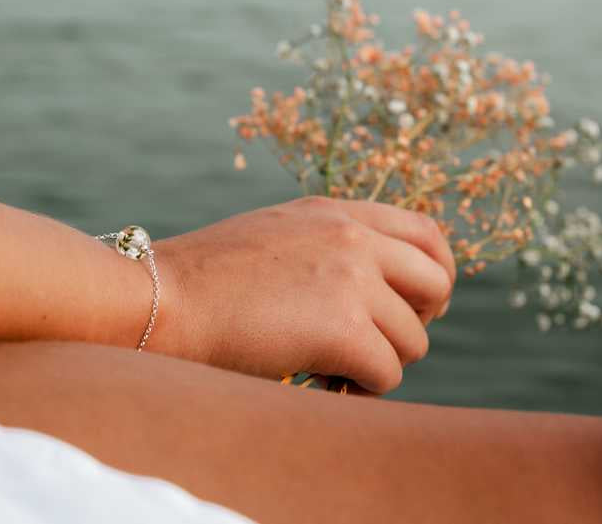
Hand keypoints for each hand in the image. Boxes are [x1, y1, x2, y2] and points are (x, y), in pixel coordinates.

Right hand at [152, 196, 454, 393]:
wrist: (164, 298)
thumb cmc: (210, 277)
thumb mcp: (280, 235)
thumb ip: (331, 245)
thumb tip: (379, 286)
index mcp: (337, 212)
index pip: (425, 232)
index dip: (437, 272)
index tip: (421, 303)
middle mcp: (353, 237)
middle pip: (437, 283)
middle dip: (418, 321)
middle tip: (380, 342)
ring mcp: (352, 278)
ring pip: (413, 340)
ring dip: (379, 361)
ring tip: (330, 365)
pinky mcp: (343, 327)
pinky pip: (386, 373)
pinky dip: (359, 389)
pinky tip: (321, 381)